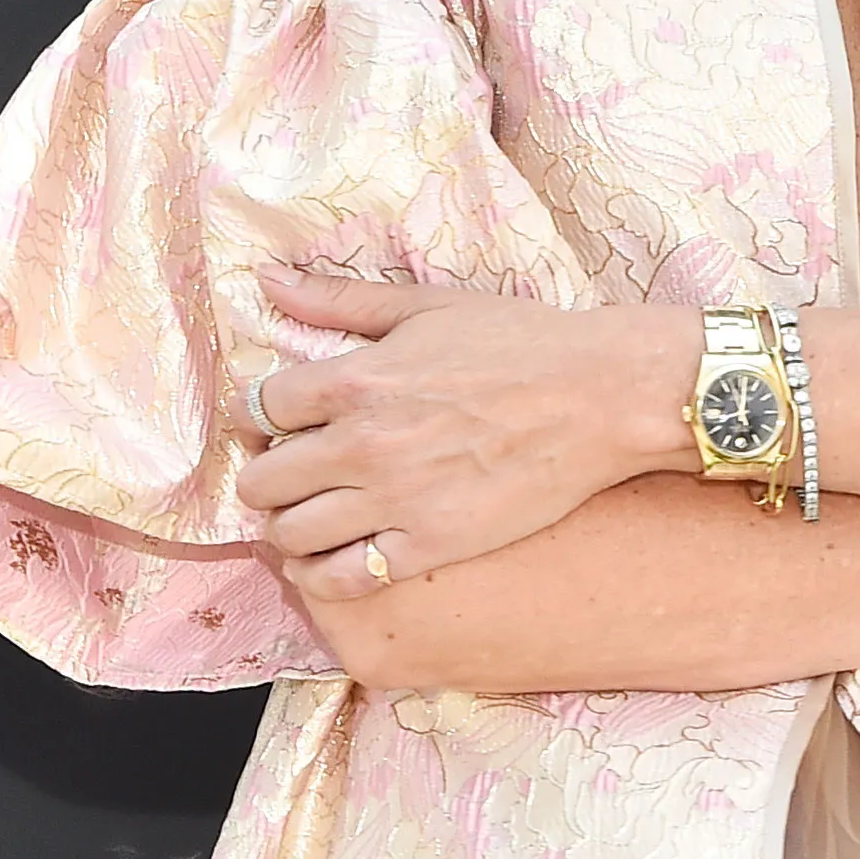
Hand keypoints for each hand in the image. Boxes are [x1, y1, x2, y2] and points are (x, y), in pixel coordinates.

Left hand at [234, 272, 689, 605]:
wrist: (600, 398)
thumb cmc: (520, 343)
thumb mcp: (426, 306)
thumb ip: (339, 300)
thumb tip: (266, 280)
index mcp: (356, 380)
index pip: (259, 407)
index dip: (264, 415)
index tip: (283, 421)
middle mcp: (363, 445)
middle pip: (262, 480)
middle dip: (267, 475)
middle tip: (291, 473)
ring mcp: (394, 502)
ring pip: (291, 534)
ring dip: (287, 526)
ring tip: (310, 515)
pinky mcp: (429, 548)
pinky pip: (342, 579)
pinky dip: (322, 573)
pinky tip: (333, 557)